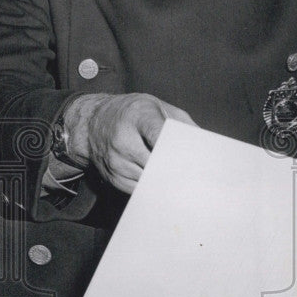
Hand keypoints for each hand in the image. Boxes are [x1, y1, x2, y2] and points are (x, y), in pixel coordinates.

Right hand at [62, 93, 195, 192]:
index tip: (194, 160)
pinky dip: (151, 188)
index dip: (177, 149)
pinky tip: (160, 182)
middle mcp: (122, 139)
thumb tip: (204, 146)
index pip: (159, 135)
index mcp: (137, 116)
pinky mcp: (112, 177)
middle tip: (195, 176)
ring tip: (179, 179)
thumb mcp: (157, 106)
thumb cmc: (131, 113)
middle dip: (176, 170)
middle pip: (157, 163)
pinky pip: (139, 190)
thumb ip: (182, 124)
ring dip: (165, 181)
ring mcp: (115, 160)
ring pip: (150, 180)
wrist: (92, 122)